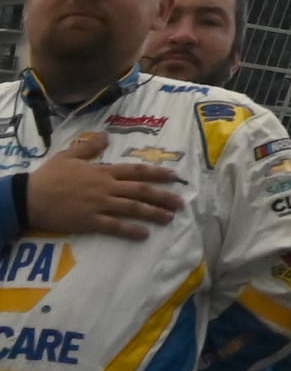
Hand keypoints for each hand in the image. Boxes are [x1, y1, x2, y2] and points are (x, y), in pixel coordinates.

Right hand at [22, 133, 182, 239]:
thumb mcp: (69, 155)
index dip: (157, 174)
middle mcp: (106, 187)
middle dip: (163, 196)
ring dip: (153, 213)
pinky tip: (143, 234)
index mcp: (103, 171)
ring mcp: (99, 204)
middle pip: (141, 190)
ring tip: (169, 218)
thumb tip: (105, 136)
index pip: (136, 171)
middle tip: (181, 202)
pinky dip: (130, 230)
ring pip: (133, 208)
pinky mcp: (89, 221)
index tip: (175, 177)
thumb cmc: (49, 176)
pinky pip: (114, 226)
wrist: (29, 197)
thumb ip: (90, 147)